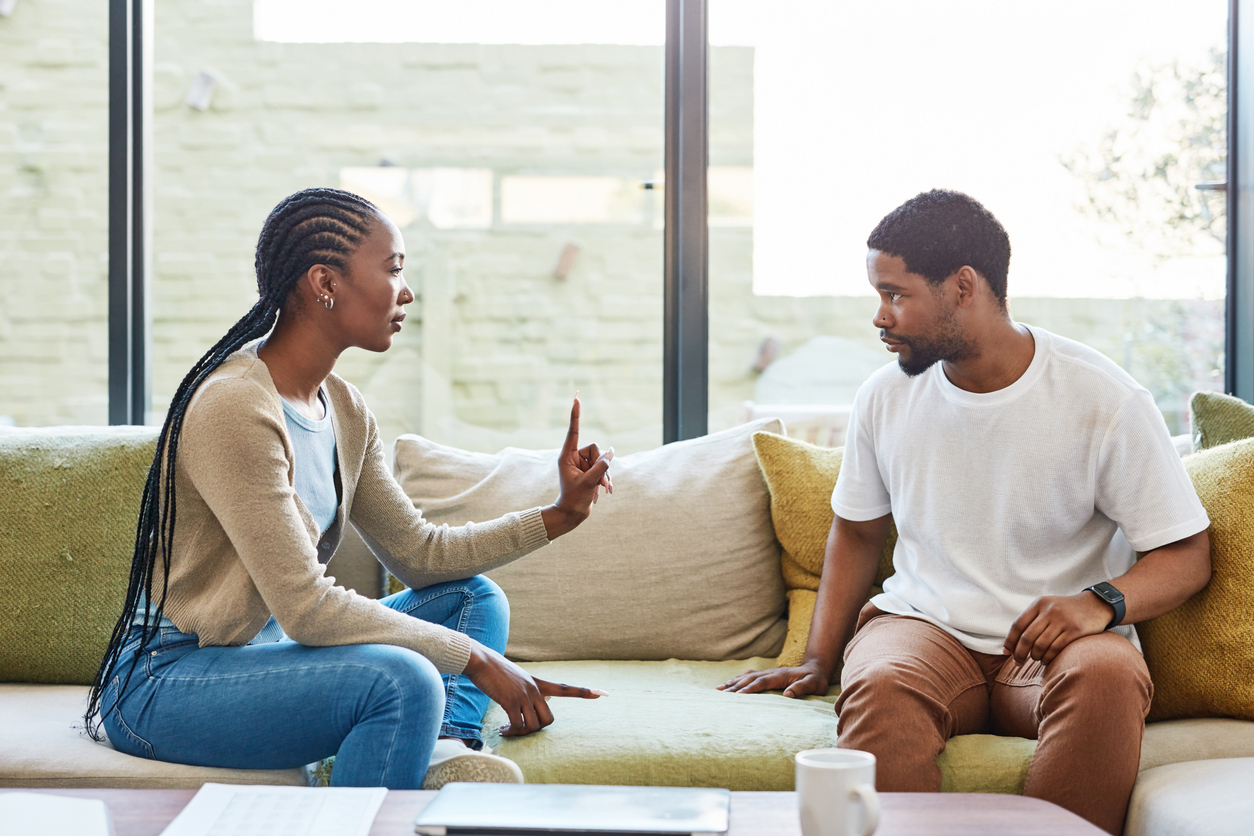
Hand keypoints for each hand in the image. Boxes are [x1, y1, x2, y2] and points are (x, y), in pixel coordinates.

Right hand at [464, 644, 606, 736]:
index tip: (603, 693)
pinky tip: (502, 731)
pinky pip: (518, 726)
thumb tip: (542, 699)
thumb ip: (531, 689)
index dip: (584, 692)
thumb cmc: (495, 670)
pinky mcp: (511, 702)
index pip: (565, 688)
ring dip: (521, 733)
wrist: (480, 660)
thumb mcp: (519, 678)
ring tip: (507, 730)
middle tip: (520, 730)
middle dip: (537, 729)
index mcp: (538, 683)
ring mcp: (524, 695)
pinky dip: (511, 732)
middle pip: (549, 719)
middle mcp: (535, 690)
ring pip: (535, 726)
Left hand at [542, 394, 613, 539]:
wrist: (573, 515)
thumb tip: (612, 452)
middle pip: (596, 449)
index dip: (576, 414)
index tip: (576, 397)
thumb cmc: (575, 499)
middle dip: (601, 465)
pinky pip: (605, 468)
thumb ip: (601, 466)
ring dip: (605, 475)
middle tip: (598, 482)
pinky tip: (605, 492)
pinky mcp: (591, 472)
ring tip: (602, 490)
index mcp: (567, 456)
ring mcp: (583, 464)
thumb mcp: (588, 482)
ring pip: (603, 459)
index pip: (574, 431)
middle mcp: (575, 457)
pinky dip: (606, 480)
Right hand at [716, 662, 830, 698]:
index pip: (761, 682)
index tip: (737, 695)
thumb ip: (801, 688)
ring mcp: (768, 672)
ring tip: (719, 689)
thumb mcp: (813, 684)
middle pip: (749, 678)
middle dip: (735, 686)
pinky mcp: (767, 675)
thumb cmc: (815, 679)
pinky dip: (738, 679)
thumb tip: (787, 695)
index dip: (749, 688)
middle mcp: (771, 672)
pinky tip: (730, 684)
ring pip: (747, 676)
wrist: (816, 668)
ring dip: (733, 682)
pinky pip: (749, 675)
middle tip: (721, 694)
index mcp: (780, 676)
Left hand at [1003, 592, 1112, 664]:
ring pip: (1040, 645)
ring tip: (1036, 659)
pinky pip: (1055, 649)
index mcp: (1038, 604)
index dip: (1010, 640)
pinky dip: (1048, 658)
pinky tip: (1046, 661)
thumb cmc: (1066, 610)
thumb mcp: (1047, 607)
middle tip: (1018, 662)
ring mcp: (1062, 620)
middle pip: (1027, 637)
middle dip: (1019, 653)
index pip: (1017, 625)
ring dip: (1035, 656)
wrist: (1095, 605)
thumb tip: (1011, 644)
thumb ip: (1031, 621)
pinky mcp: (1075, 630)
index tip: (1006, 652)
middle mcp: (1049, 611)